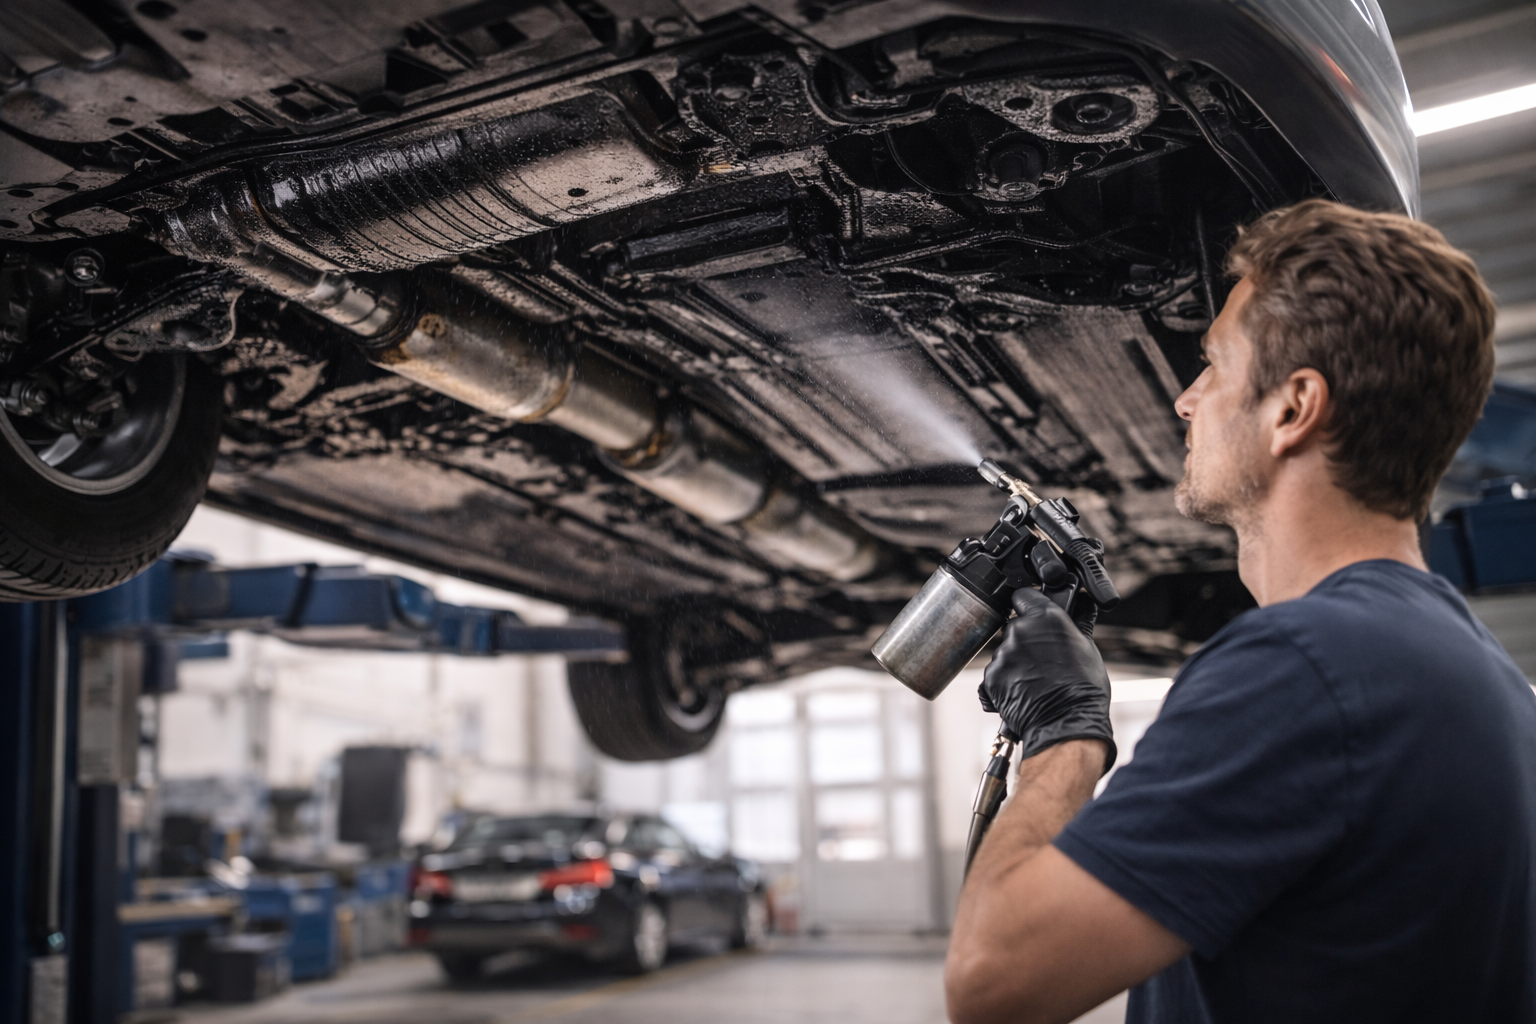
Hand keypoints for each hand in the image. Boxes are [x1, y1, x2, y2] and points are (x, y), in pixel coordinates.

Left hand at [979, 588, 1115, 774]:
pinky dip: (1005, 681)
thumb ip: (1079, 621)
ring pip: (1005, 651)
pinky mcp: (991, 677)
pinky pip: (996, 674)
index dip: (1029, 605)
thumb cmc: (1083, 689)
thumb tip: (1083, 602)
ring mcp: (1003, 654)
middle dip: (1025, 638)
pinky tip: (1023, 691)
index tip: (1035, 616)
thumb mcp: (1088, 648)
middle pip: (1014, 625)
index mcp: (1045, 617)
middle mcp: (1020, 630)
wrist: (1066, 725)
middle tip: (1042, 658)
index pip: (1023, 595)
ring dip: (1015, 661)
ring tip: (1036, 680)